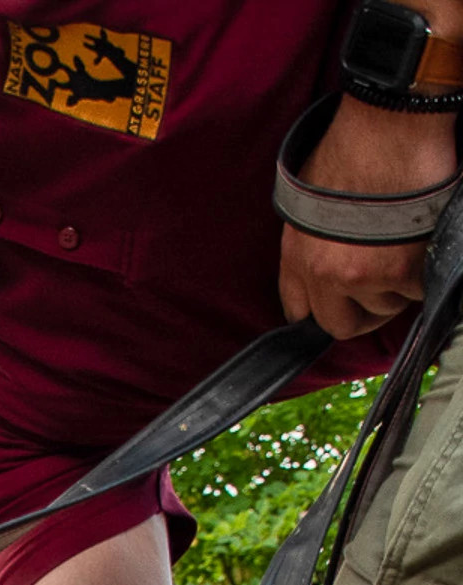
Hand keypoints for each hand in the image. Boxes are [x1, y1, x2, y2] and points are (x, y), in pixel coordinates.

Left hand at [279, 100, 455, 337]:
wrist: (389, 123)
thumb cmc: (353, 145)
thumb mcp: (308, 196)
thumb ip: (312, 237)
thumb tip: (324, 256)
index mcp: (296, 255)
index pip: (298, 310)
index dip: (321, 309)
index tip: (337, 304)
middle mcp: (322, 273)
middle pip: (340, 325)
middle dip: (363, 313)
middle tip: (382, 291)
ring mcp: (360, 275)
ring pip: (383, 308)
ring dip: (397, 288)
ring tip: (405, 251)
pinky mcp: (399, 270)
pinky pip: (416, 293)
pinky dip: (423, 276)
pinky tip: (423, 246)